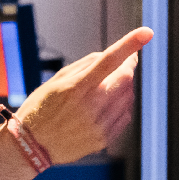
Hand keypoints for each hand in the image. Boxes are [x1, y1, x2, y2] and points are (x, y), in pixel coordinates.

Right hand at [16, 27, 151, 164]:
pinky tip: (107, 105)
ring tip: (106, 87)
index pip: (108, 61)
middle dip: (129, 65)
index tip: (146, 32)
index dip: (130, 44)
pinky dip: (122, 104)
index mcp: (75, 88)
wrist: (31, 147)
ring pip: (128, 96)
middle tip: (126, 60)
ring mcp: (98, 126)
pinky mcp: (103, 140)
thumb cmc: (41, 108)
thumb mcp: (56, 80)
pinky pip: (125, 115)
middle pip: (126, 78)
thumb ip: (85, 65)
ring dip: (124, 85)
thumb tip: (111, 56)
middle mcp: (89, 108)